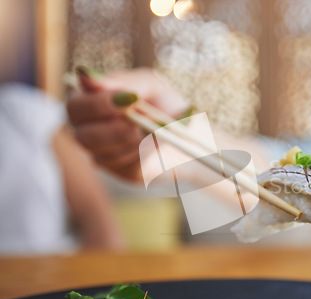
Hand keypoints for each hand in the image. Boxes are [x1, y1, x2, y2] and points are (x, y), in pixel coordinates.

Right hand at [67, 67, 188, 180]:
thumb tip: (85, 75)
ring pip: (105, 153)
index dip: (96, 104)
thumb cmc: (167, 106)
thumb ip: (122, 82)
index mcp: (92, 104)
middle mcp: (91, 131)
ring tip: (156, 130)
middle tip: (138, 122)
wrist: (195, 135)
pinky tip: (158, 142)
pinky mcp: (123, 172)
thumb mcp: (151, 86)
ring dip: (134, 140)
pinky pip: (126, 166)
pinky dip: (146, 152)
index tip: (129, 99)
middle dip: (112, 128)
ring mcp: (104, 155)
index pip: (76, 106)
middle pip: (82, 136)